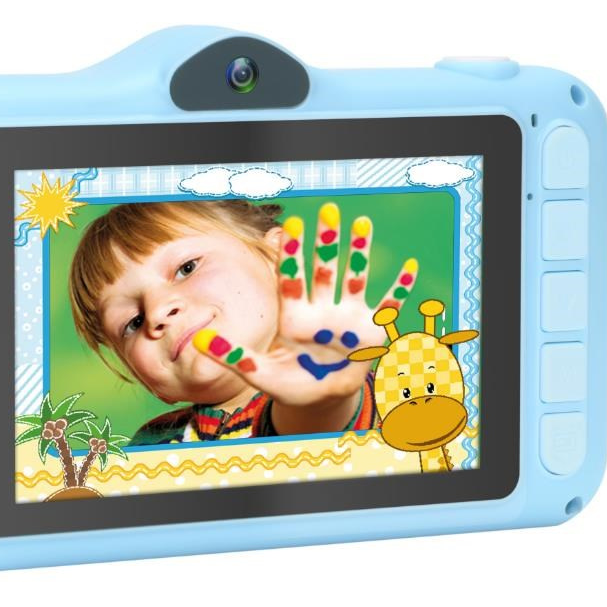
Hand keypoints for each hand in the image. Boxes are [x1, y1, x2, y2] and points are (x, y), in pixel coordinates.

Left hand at [192, 202, 417, 412]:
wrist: (324, 394)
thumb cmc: (293, 383)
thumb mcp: (262, 375)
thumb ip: (234, 359)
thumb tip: (198, 342)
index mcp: (295, 317)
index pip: (291, 280)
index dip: (290, 256)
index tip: (287, 229)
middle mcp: (322, 309)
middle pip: (323, 270)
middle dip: (326, 242)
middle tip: (327, 211)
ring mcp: (348, 316)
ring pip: (355, 278)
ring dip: (360, 253)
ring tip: (362, 223)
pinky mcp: (371, 329)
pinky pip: (388, 306)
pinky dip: (400, 290)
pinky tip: (409, 266)